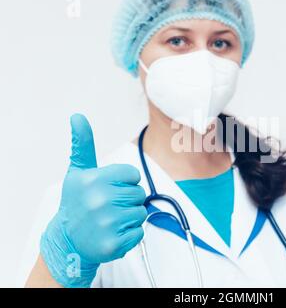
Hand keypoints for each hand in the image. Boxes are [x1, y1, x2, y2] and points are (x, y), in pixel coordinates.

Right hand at [40, 114, 146, 287]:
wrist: (68, 241)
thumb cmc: (77, 203)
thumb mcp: (78, 172)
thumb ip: (82, 144)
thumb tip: (77, 116)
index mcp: (92, 179)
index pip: (133, 175)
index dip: (124, 182)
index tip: (108, 189)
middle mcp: (99, 200)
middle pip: (139, 193)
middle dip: (128, 199)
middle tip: (108, 207)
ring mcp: (106, 223)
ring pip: (141, 213)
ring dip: (130, 217)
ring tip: (109, 220)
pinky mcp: (114, 244)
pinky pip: (139, 232)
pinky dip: (130, 235)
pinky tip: (112, 234)